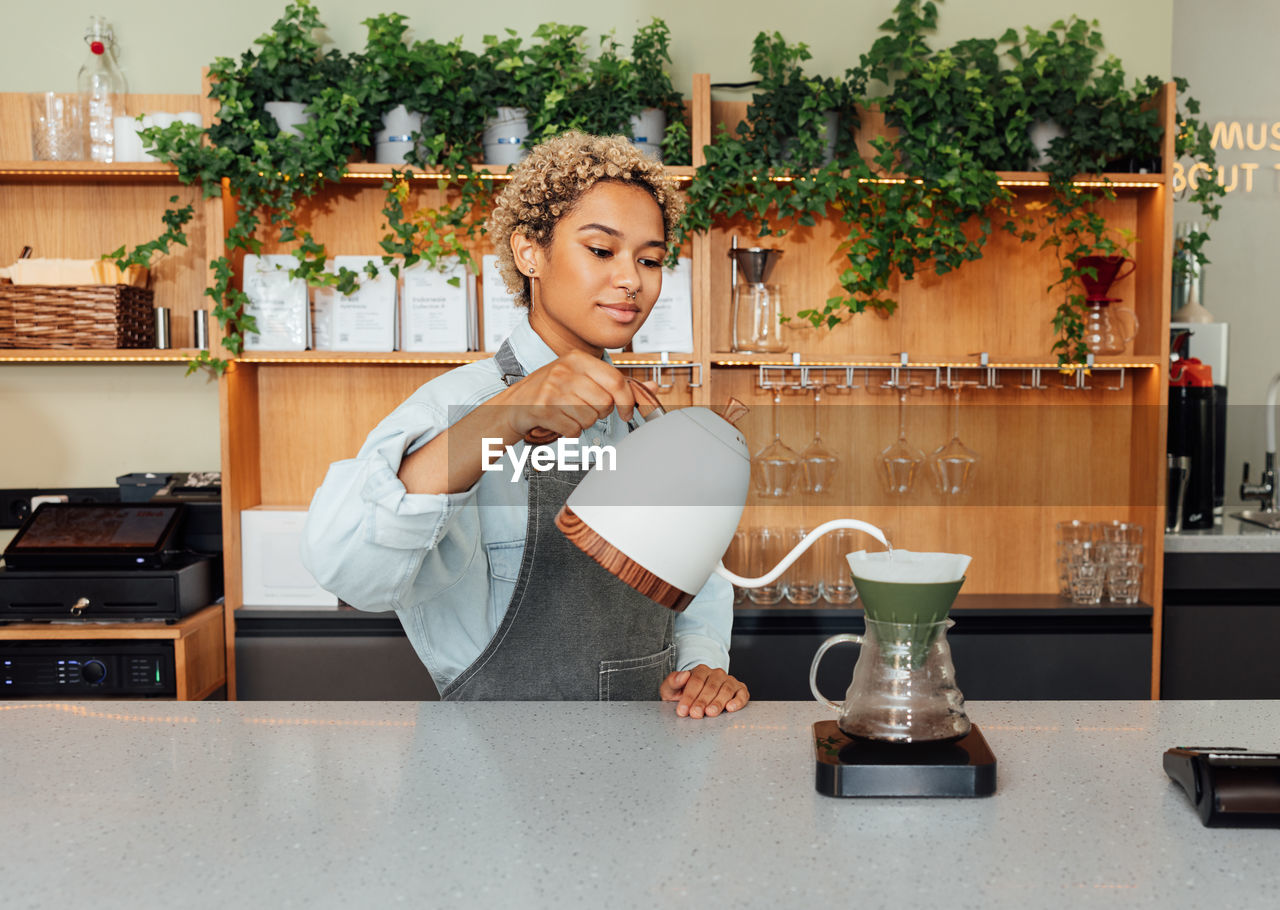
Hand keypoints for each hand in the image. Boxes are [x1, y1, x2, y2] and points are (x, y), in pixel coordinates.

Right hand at [497, 350, 639, 442]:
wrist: (512, 405)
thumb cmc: (550, 392)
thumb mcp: (582, 378)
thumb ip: (616, 383)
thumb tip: (651, 388)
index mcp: (578, 359)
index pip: (616, 382)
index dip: (627, 402)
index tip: (627, 413)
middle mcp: (565, 370)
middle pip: (604, 404)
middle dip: (598, 413)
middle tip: (582, 408)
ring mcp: (552, 389)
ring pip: (589, 418)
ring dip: (582, 423)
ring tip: (567, 413)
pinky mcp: (542, 408)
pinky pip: (572, 429)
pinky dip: (568, 431)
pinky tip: (558, 421)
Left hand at [659, 665, 749, 718]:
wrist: (699, 697)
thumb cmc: (684, 694)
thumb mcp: (672, 689)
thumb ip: (673, 681)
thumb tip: (684, 675)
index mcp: (700, 670)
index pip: (696, 681)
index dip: (689, 696)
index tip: (683, 710)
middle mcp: (716, 674)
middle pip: (710, 687)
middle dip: (702, 701)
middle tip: (695, 714)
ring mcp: (729, 681)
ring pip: (725, 690)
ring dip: (718, 702)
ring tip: (710, 713)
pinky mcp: (740, 690)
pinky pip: (742, 694)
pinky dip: (738, 701)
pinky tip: (730, 708)